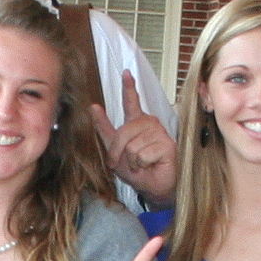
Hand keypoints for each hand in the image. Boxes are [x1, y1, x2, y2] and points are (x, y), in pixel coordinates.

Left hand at [92, 72, 177, 201]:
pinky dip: (143, 164)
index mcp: (137, 123)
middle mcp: (149, 124)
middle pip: (123, 132)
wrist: (153, 188)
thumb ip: (105, 129)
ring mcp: (159, 133)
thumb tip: (93, 106)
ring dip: (132, 161)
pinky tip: (151, 165)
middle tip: (128, 163)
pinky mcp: (167, 145)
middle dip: (119, 152)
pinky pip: (142, 154)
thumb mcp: (115, 151)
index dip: (129, 87)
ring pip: (132, 145)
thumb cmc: (137, 170)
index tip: (126, 73)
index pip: (131, 102)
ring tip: (142, 164)